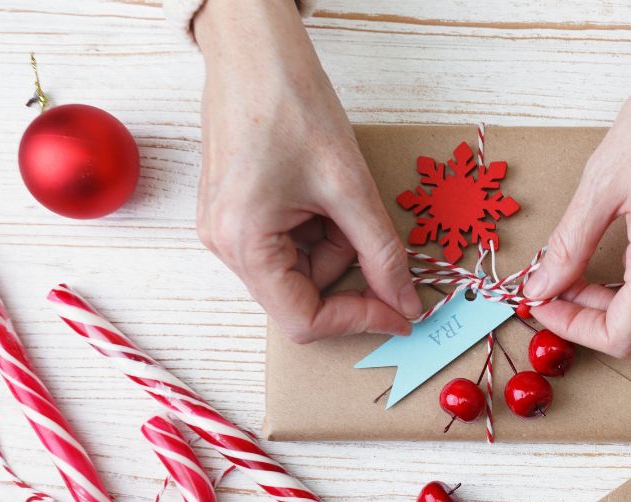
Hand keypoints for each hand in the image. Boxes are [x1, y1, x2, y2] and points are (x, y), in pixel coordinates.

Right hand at [195, 0, 421, 343]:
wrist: (254, 52)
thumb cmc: (290, 104)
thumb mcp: (351, 188)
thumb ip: (382, 255)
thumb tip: (406, 303)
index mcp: (244, 244)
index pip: (305, 320)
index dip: (359, 320)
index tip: (401, 311)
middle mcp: (225, 245)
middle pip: (301, 297)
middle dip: (348, 271)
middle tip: (372, 231)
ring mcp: (226, 230)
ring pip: (299, 270)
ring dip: (335, 246)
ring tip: (339, 194)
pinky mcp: (235, 214)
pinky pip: (287, 246)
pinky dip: (318, 230)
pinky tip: (322, 192)